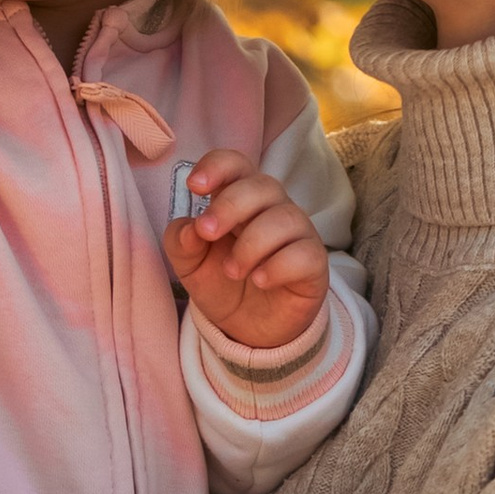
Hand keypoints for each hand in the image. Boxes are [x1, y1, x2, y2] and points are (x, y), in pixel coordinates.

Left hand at [166, 151, 330, 354]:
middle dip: (230, 205)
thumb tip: (188, 229)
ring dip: (251, 243)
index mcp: (240, 200)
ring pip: (285, 218)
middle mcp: (272, 209)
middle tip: (207, 232)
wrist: (249, 329)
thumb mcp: (189, 265)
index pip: (236, 164)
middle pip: (262, 185)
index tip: (194, 186)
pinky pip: (305, 253)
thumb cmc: (223, 284)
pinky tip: (259, 280)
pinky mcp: (313, 264)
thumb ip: (180, 242)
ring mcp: (297, 234)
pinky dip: (278, 266)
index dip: (217, 167)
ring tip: (232, 271)